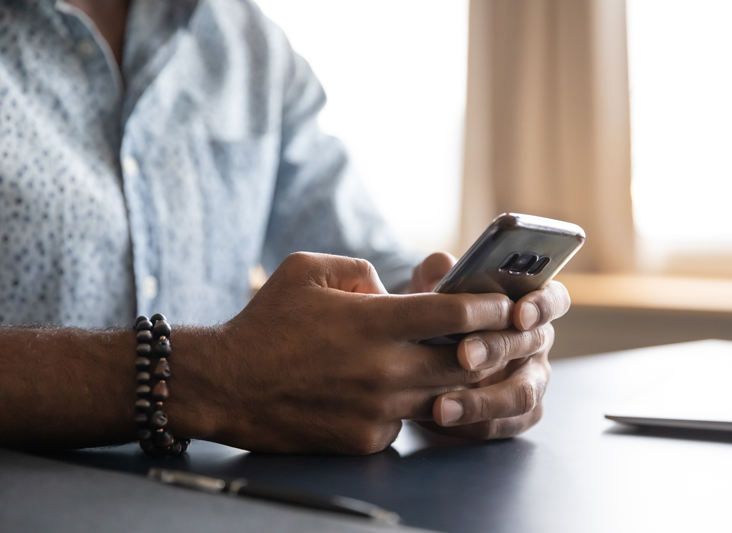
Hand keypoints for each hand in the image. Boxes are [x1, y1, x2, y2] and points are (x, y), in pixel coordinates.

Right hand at [205, 252, 518, 454]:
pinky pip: (405, 422)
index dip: (489, 307)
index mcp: (374, 322)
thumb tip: (392, 291)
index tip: (505, 305)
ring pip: (442, 396)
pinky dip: (408, 405)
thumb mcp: (308, 270)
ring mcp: (377, 410)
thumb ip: (361, 271)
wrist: (226, 384)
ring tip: (457, 362)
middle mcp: (383, 369)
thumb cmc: (267, 321)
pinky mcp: (366, 440)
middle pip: (465, 362)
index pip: (455, 315)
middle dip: (491, 348)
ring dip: (454, 380)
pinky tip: (395, 391)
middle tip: (503, 338)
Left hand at [409, 252, 569, 439]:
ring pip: (523, 394)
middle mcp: (536, 342)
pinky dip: (476, 424)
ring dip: (485, 400)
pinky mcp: (515, 416)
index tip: (519, 312)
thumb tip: (445, 269)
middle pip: (532, 345)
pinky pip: (506, 425)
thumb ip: (439, 272)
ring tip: (442, 406)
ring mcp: (530, 381)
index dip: (542, 305)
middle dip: (497, 348)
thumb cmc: (436, 312)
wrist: (417, 355)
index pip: (553, 299)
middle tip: (463, 355)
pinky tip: (443, 421)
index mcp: (527, 304)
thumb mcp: (431, 286)